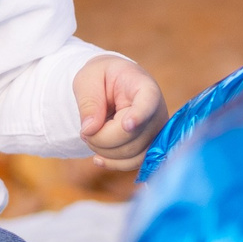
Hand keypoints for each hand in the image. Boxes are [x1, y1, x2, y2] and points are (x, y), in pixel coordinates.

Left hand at [74, 55, 164, 171]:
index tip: (128, 124)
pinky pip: (133, 164)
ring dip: (104, 151)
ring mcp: (156, 132)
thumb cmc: (101, 78)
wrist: (113, 85)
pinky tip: (98, 158)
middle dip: (101, 137)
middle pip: (131, 136)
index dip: (139, 115)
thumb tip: (90, 129)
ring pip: (132, 154)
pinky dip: (112, 163)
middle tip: (85, 128)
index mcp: (144, 86)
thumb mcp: (88, 80)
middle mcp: (157, 111)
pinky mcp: (150, 147)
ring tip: (92, 135)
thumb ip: (88, 102)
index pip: (148, 102)